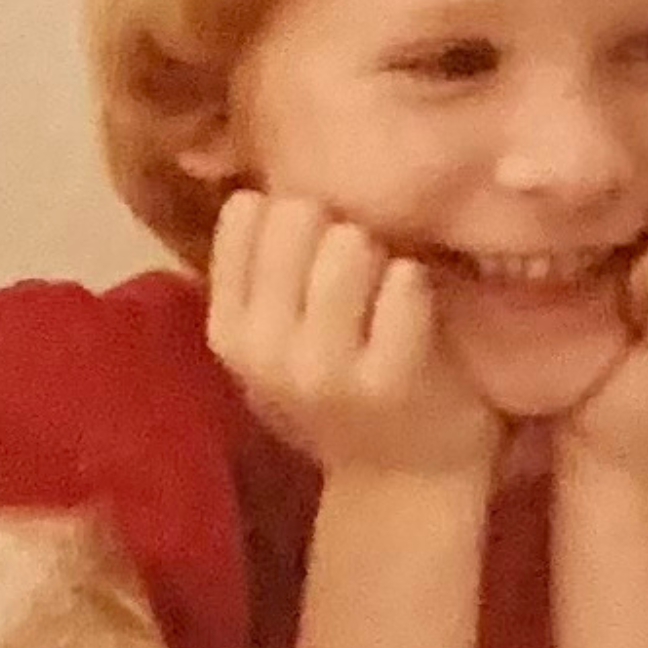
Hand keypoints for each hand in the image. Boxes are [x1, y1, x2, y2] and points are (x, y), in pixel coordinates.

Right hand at [206, 190, 504, 480]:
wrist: (402, 480)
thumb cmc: (341, 390)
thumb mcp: (275, 338)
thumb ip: (260, 267)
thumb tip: (248, 167)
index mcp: (228, 331)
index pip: (247, 212)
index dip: (293, 213)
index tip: (314, 248)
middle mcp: (264, 349)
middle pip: (295, 216)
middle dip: (336, 225)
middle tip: (358, 269)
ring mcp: (324, 368)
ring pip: (347, 244)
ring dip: (379, 252)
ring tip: (386, 289)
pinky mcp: (389, 379)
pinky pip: (403, 285)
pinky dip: (417, 283)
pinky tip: (418, 306)